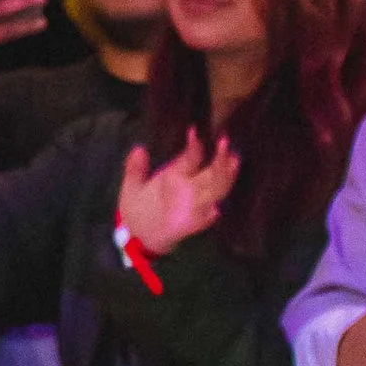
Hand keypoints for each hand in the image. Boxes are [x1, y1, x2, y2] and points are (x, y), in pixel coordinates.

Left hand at [118, 131, 239, 256]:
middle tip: (225, 142)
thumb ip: (135, 169)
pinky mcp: (194, 222)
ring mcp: (195, 204)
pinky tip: (215, 209)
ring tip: (233, 163)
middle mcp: (191, 186)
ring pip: (217, 189)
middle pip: (212, 171)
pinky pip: (207, 217)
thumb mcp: (132, 185)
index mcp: (177, 173)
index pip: (191, 156)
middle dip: (221, 158)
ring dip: (225, 178)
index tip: (193, 131)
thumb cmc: (138, 206)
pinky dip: (211, 213)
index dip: (194, 145)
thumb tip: (137, 149)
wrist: (138, 234)